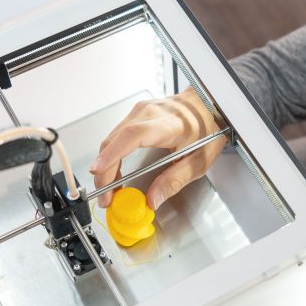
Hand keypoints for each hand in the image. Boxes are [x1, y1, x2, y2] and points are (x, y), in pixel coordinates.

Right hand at [90, 88, 225, 208]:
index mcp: (168, 124)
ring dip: (105, 166)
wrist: (208, 104)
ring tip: (110, 191)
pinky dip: (111, 156)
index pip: (133, 136)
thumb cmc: (207, 128)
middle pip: (115, 141)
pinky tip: (115, 173)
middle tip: (106, 198)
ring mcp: (140, 111)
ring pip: (111, 139)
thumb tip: (152, 200)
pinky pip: (116, 136)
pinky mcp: (136, 115)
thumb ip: (174, 181)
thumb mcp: (199, 160)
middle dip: (104, 172)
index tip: (97, 171)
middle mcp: (149, 113)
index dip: (112, 154)